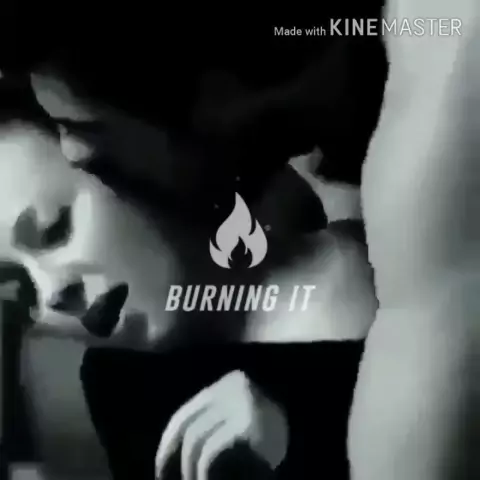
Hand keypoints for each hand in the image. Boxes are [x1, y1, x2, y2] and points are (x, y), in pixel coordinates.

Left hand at [155, 369, 288, 479]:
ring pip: (196, 442)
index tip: (162, 472)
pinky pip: (211, 453)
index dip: (168, 445)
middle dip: (173, 459)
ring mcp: (241, 402)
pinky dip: (206, 474)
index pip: (186, 414)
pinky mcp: (247, 423)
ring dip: (192, 473)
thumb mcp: (238, 425)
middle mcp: (233, 386)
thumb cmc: (270, 442)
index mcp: (228, 383)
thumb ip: (215, 425)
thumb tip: (172, 452)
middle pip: (187, 426)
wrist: (313, 442)